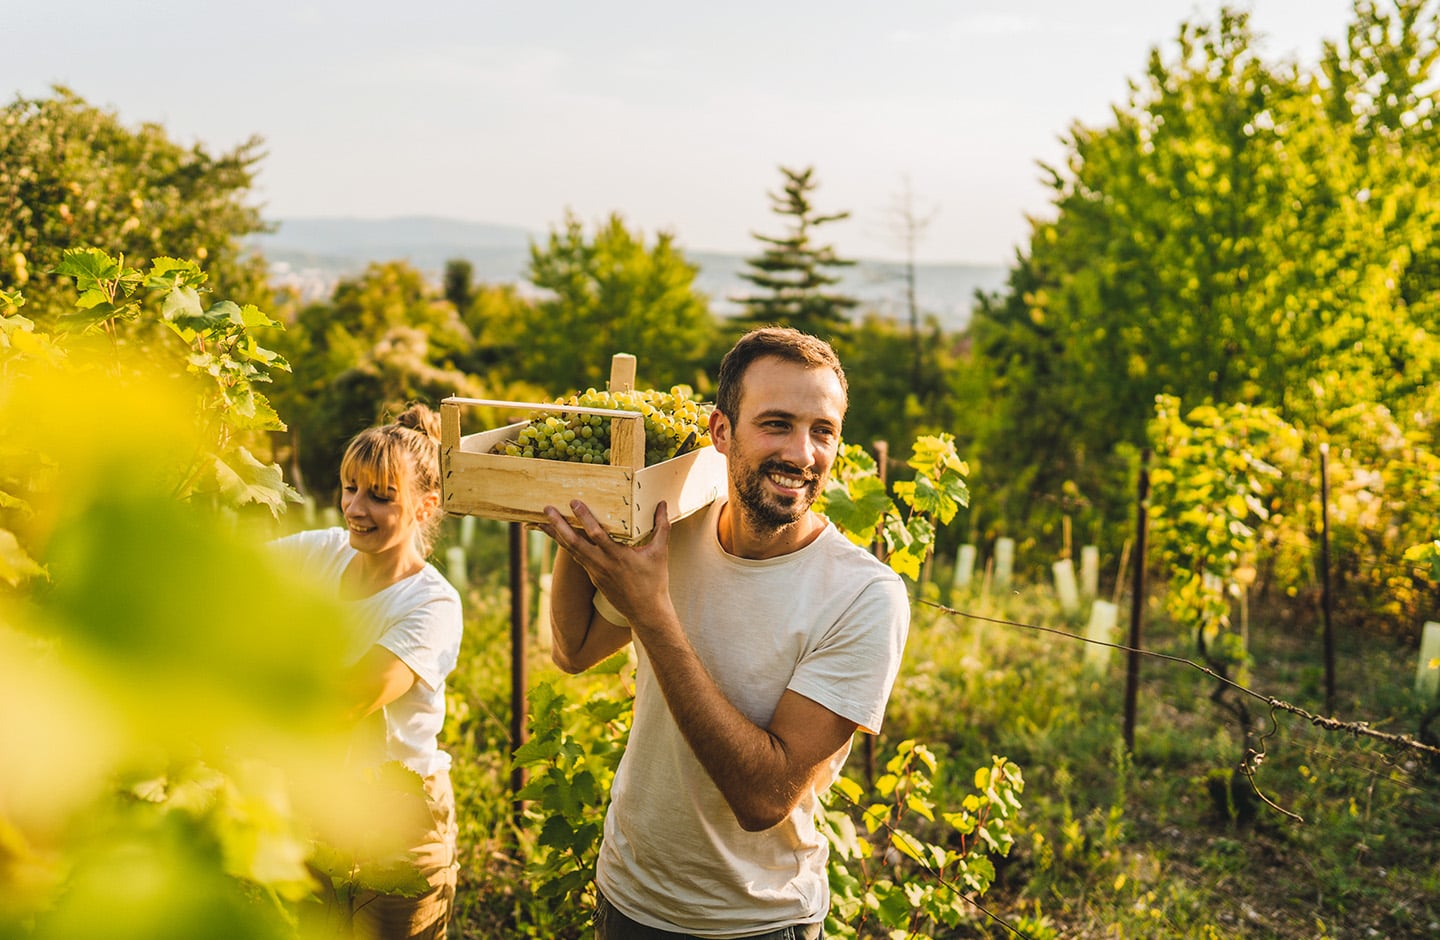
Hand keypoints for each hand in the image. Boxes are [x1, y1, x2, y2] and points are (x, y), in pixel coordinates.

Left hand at [538, 499, 673, 630]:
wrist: (645, 612)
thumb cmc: (654, 582)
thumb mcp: (660, 553)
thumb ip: (661, 526)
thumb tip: (663, 504)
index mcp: (618, 556)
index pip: (596, 534)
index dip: (584, 518)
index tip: (574, 502)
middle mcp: (602, 564)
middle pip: (574, 542)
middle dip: (558, 525)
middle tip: (547, 508)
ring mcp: (595, 572)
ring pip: (571, 550)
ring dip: (556, 535)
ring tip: (542, 521)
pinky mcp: (593, 577)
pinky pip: (576, 558)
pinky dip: (566, 546)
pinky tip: (558, 537)